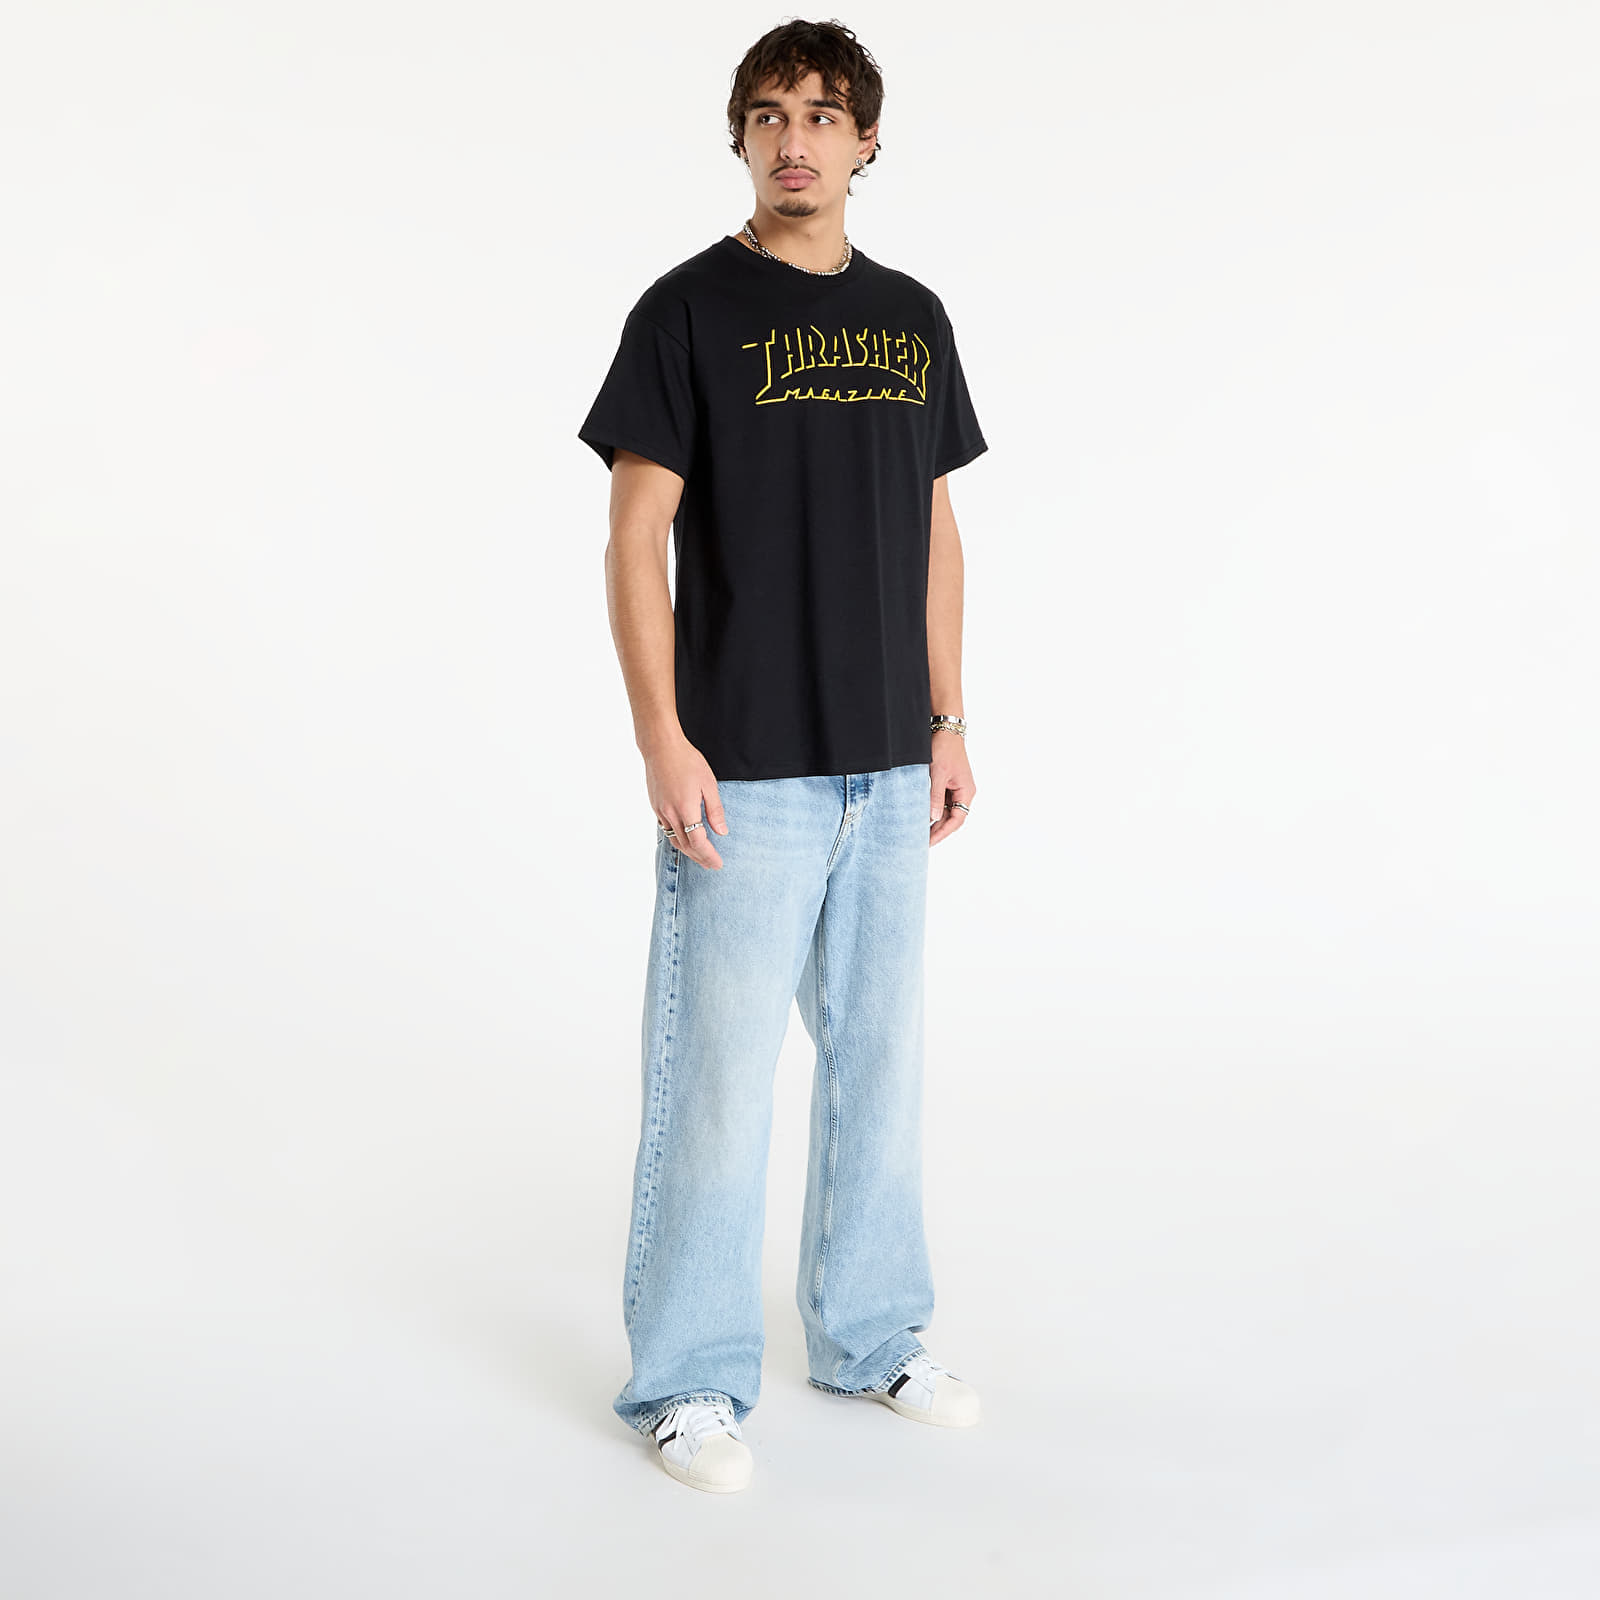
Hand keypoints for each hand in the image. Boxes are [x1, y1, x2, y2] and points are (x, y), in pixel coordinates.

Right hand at [646, 735, 728, 869]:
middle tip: (712, 866)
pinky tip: (685, 839)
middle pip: (686, 846)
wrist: (660, 747)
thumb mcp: (708, 784)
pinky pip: (667, 830)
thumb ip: (715, 810)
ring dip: (688, 852)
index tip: (718, 863)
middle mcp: (671, 814)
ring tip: (700, 858)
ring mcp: (661, 811)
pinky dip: (678, 839)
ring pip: (674, 840)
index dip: (709, 855)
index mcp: (686, 809)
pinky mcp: (656, 806)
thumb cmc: (687, 761)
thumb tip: (722, 832)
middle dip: (700, 858)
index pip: (698, 842)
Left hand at [929, 730, 973, 846]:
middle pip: (951, 818)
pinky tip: (920, 816)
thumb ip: (935, 796)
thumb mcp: (937, 774)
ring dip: (934, 821)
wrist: (945, 729)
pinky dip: (931, 809)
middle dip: (937, 830)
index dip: (942, 833)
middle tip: (920, 841)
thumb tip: (933, 817)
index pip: (956, 820)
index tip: (928, 842)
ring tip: (919, 832)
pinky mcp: (947, 783)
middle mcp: (963, 792)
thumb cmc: (944, 748)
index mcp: (966, 791)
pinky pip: (941, 801)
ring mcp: (955, 788)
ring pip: (945, 811)